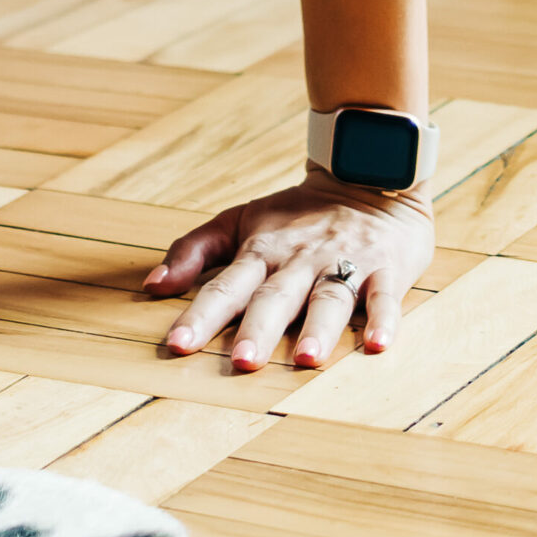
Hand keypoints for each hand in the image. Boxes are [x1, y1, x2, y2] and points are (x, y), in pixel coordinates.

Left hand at [144, 166, 432, 368]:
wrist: (365, 174)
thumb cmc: (295, 213)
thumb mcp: (239, 221)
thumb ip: (194, 251)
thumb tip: (150, 286)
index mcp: (261, 250)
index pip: (226, 286)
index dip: (202, 314)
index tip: (178, 345)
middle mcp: (299, 260)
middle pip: (275, 297)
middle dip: (258, 329)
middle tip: (242, 362)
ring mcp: (343, 263)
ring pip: (328, 298)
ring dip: (317, 329)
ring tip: (305, 359)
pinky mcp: (384, 269)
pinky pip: (385, 296)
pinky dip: (384, 319)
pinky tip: (379, 344)